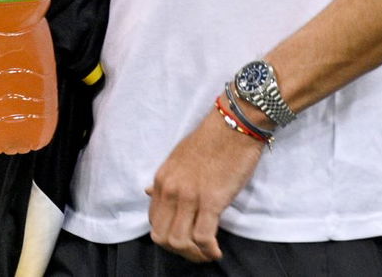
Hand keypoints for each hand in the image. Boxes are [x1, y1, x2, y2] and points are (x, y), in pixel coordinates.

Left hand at [144, 107, 264, 262]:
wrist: (232, 126)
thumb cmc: (210, 141)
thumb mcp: (177, 159)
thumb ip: (166, 180)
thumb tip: (149, 192)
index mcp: (162, 180)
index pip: (154, 221)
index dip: (168, 236)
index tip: (184, 240)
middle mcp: (170, 190)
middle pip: (163, 236)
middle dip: (179, 251)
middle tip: (196, 252)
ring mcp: (189, 196)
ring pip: (180, 242)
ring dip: (194, 254)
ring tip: (207, 253)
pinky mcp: (211, 200)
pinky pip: (202, 237)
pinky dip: (208, 251)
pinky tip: (216, 251)